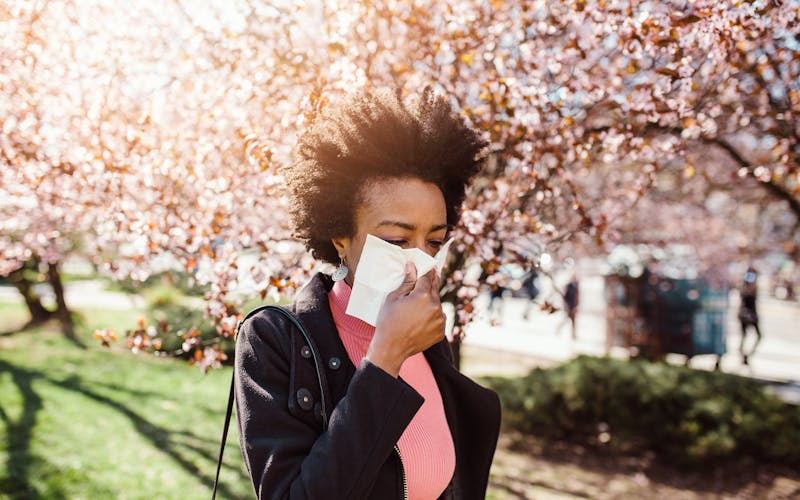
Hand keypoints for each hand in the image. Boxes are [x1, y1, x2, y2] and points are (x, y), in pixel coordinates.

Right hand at [365, 262, 445, 376]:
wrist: (391, 348)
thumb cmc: (388, 321)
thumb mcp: (394, 298)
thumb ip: (407, 281)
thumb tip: (412, 266)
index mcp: (423, 295)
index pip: (427, 277)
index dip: (426, 270)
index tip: (428, 265)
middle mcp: (436, 306)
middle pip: (435, 289)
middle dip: (430, 283)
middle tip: (428, 278)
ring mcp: (440, 320)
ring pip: (437, 304)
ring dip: (431, 301)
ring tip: (418, 306)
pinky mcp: (441, 331)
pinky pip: (439, 318)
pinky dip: (433, 316)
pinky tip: (421, 319)